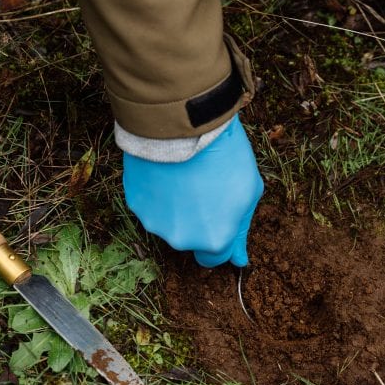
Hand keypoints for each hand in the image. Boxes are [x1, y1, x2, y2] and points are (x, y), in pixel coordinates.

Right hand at [122, 115, 262, 266]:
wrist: (187, 126)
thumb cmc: (224, 156)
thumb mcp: (249, 191)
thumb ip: (240, 228)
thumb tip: (238, 259)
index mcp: (213, 240)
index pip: (214, 259)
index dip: (219, 237)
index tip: (220, 220)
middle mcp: (181, 239)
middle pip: (190, 239)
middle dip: (197, 222)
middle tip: (204, 189)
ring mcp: (155, 222)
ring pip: (168, 223)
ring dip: (176, 208)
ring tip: (184, 177)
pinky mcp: (135, 202)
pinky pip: (150, 205)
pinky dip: (158, 193)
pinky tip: (167, 172)